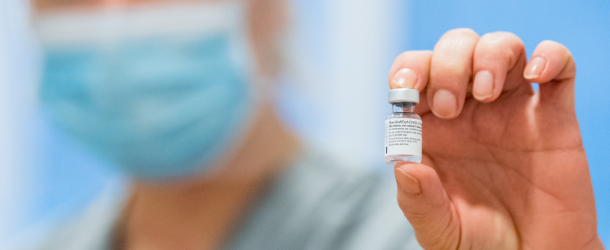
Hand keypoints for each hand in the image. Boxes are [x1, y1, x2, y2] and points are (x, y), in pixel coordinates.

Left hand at [388, 29, 603, 249]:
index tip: (407, 90)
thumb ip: (418, 201)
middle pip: (455, 50)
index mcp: (435, 128)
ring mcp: (512, 109)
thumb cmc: (482, 242)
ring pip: (501, 47)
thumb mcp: (440, 230)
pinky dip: (550, 56)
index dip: (408, 71)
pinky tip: (538, 75)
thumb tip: (403, 166)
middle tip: (449, 108)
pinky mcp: (554, 115)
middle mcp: (470, 110)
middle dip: (447, 65)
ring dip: (489, 56)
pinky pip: (558, 66)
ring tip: (486, 94)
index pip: (414, 75)